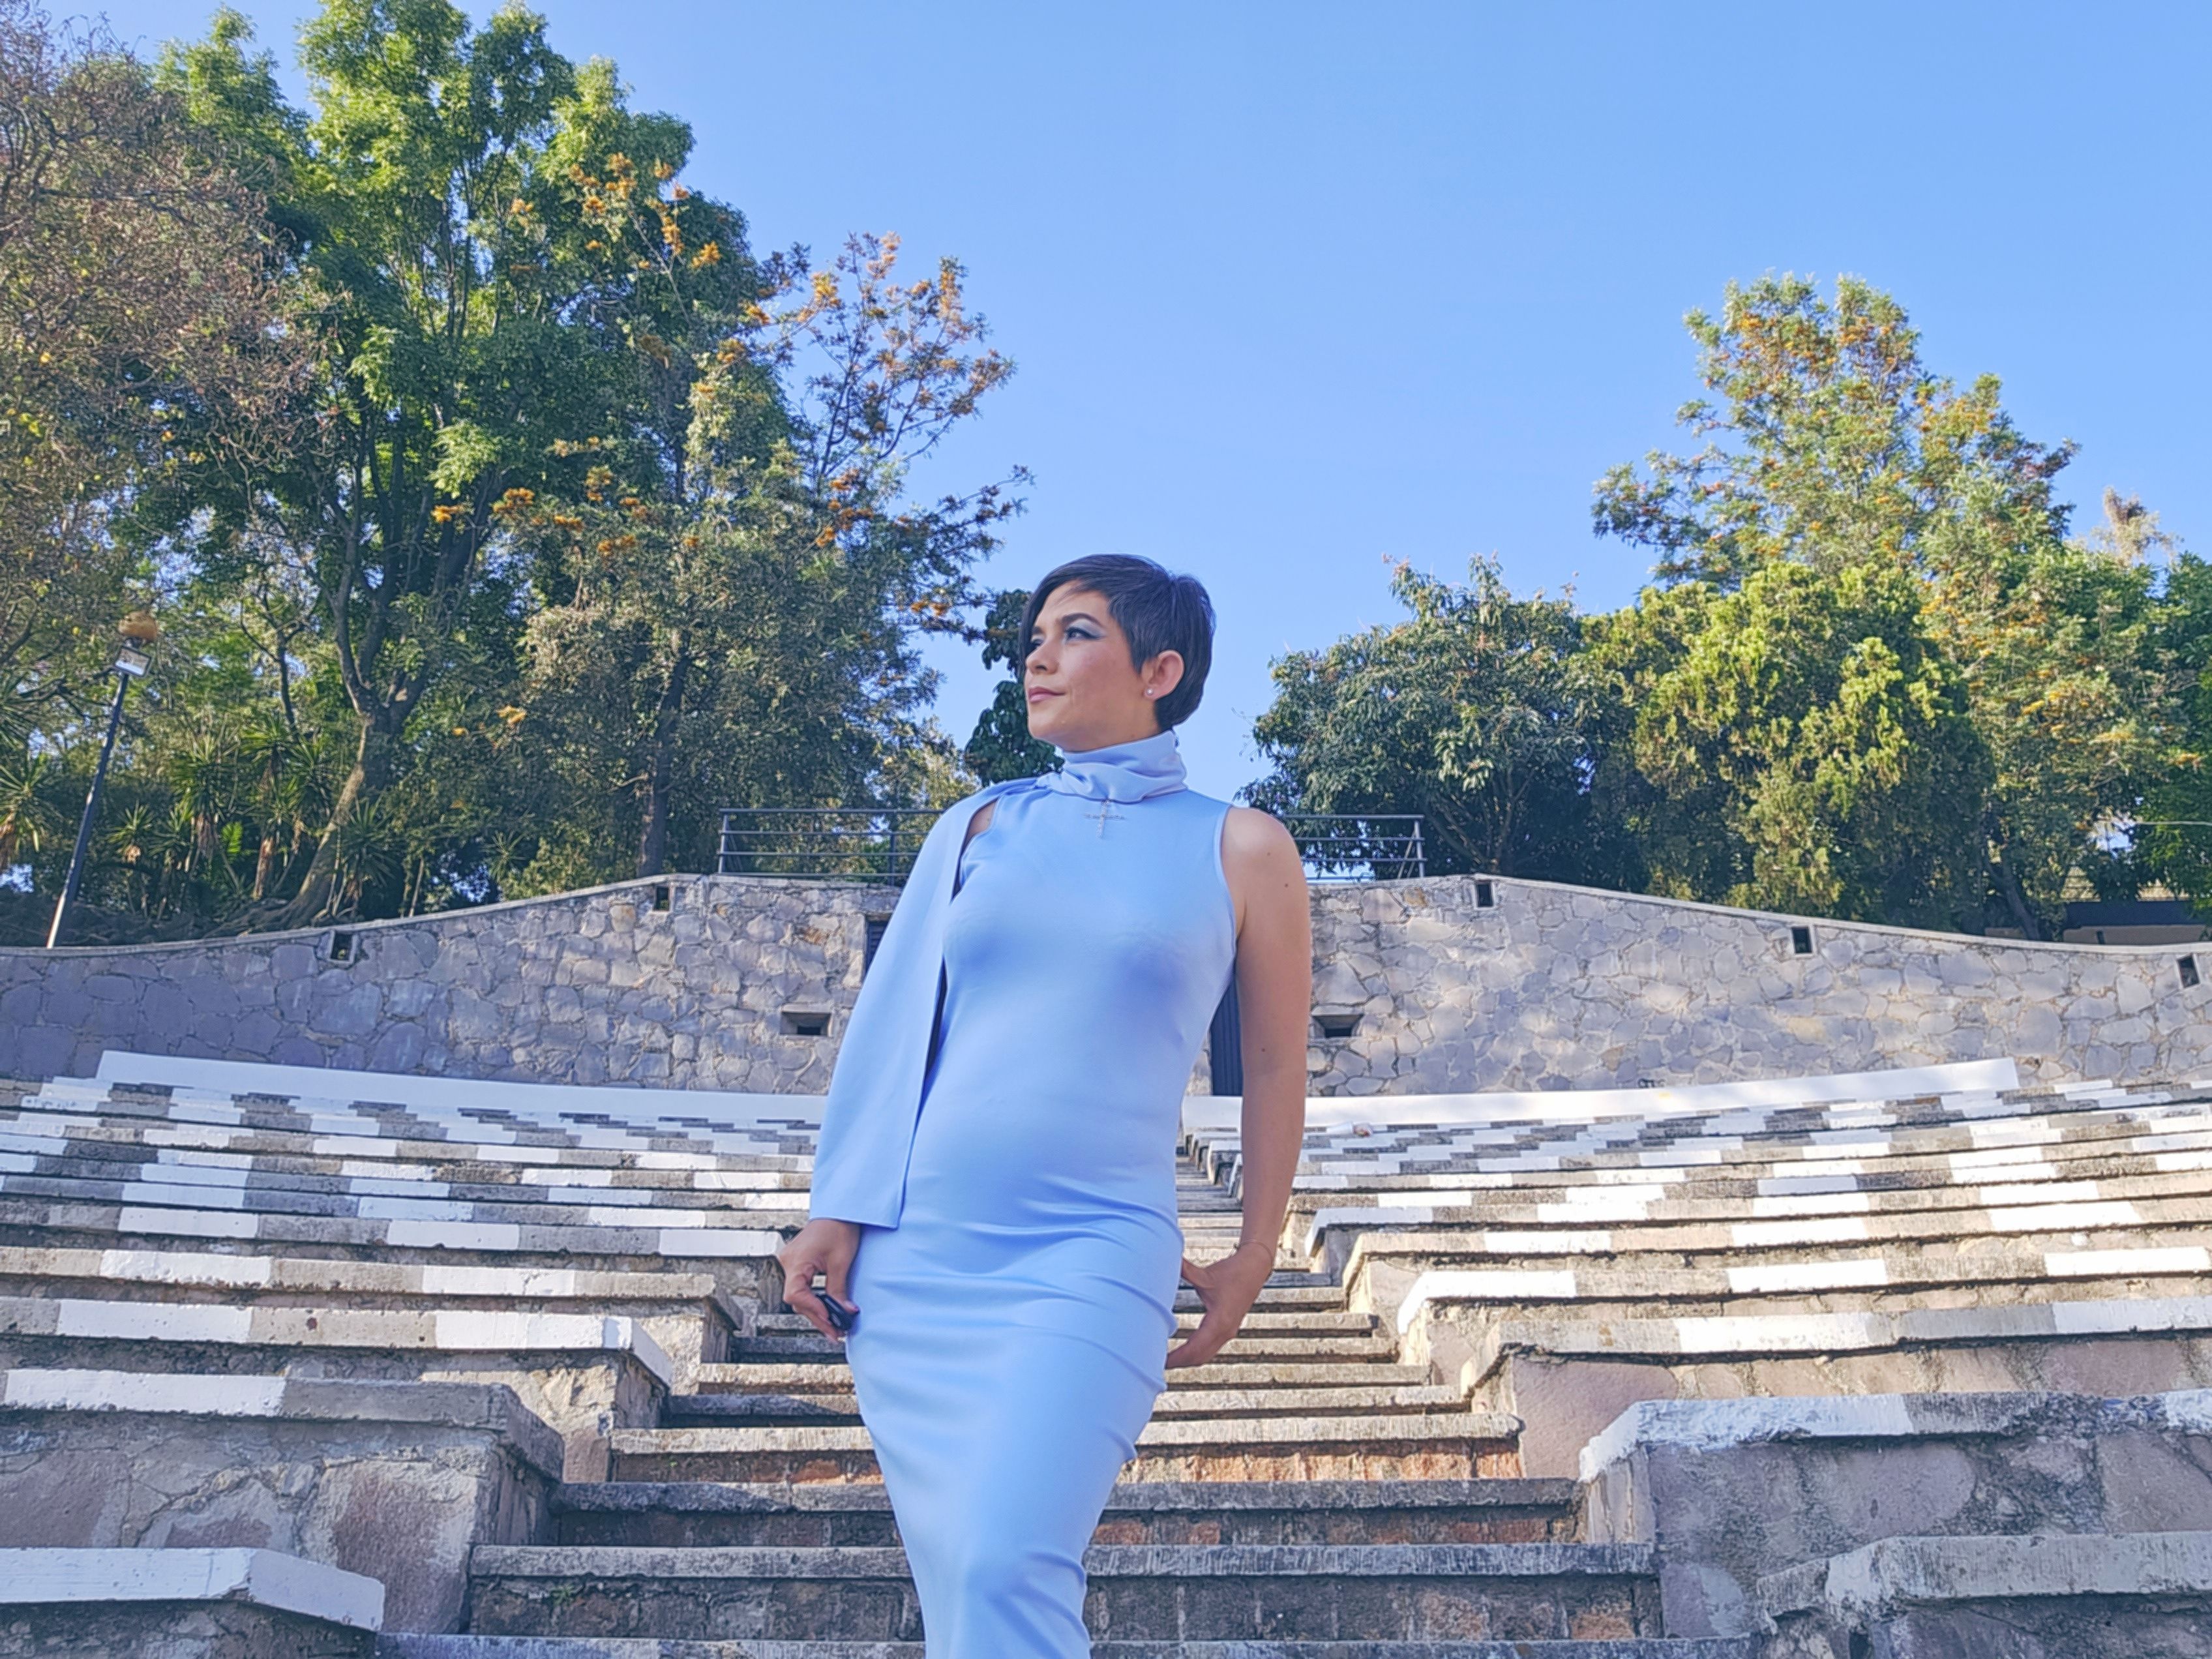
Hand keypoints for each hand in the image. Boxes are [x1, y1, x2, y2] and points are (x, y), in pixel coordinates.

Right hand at [778, 1217, 861, 1341]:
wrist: (840, 1210)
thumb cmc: (839, 1227)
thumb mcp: (841, 1261)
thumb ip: (838, 1289)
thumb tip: (844, 1311)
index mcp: (796, 1260)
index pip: (796, 1295)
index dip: (814, 1310)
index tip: (831, 1319)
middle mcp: (788, 1262)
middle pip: (798, 1300)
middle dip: (818, 1317)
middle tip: (836, 1332)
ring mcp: (791, 1262)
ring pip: (799, 1296)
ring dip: (816, 1311)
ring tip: (834, 1326)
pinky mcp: (798, 1263)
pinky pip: (802, 1287)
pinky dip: (814, 1299)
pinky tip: (826, 1310)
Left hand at [1165, 1240, 1275, 1369]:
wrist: (1255, 1268)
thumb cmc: (1234, 1272)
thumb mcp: (1206, 1275)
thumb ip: (1184, 1272)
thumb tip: (1166, 1264)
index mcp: (1219, 1321)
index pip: (1194, 1348)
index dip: (1177, 1357)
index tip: (1161, 1361)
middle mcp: (1225, 1330)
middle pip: (1199, 1357)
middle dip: (1179, 1362)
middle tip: (1157, 1363)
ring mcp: (1228, 1331)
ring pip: (1206, 1355)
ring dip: (1188, 1360)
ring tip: (1168, 1359)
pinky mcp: (1228, 1329)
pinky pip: (1210, 1348)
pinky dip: (1196, 1353)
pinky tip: (1184, 1350)